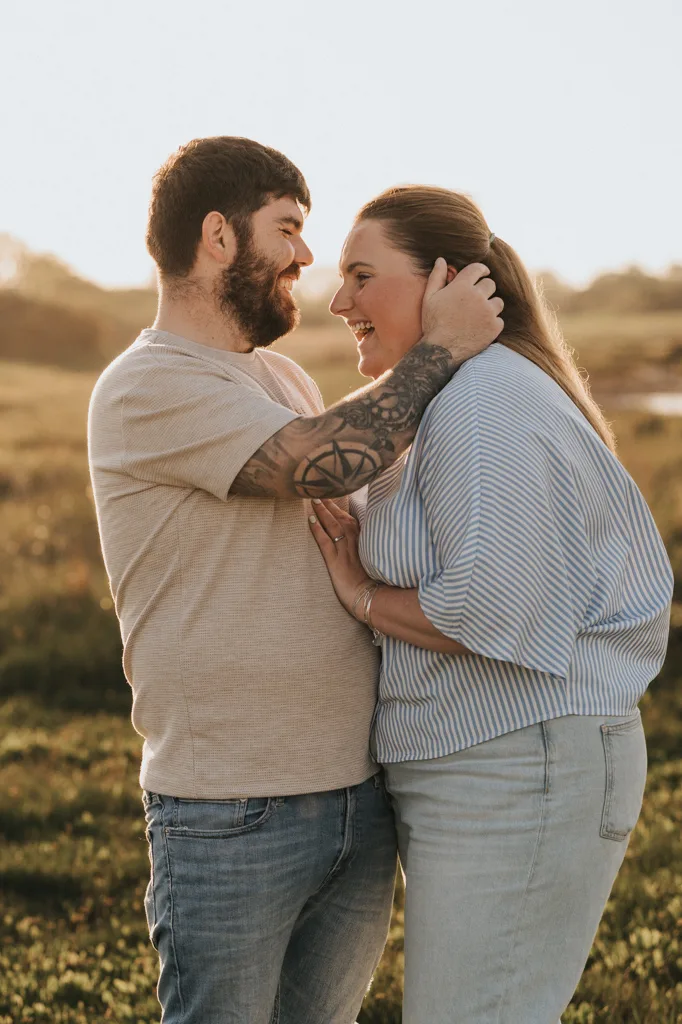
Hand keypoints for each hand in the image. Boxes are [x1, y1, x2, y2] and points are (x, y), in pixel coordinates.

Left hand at [308, 499, 371, 615]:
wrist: (372, 599)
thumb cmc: (375, 585)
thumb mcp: (374, 564)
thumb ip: (368, 552)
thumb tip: (361, 546)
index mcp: (365, 543)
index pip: (351, 521)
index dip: (341, 509)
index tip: (333, 498)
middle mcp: (355, 543)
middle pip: (341, 519)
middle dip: (331, 505)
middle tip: (320, 493)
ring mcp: (345, 552)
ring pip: (332, 526)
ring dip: (323, 512)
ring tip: (314, 501)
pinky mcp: (336, 562)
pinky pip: (325, 542)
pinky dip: (317, 530)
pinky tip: (310, 520)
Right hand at [421, 260, 503, 363]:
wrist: (441, 350)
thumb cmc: (433, 323)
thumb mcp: (429, 298)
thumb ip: (437, 277)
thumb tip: (441, 260)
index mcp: (462, 286)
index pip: (478, 269)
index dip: (482, 270)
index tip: (483, 274)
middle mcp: (477, 296)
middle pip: (490, 284)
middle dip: (485, 290)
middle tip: (477, 300)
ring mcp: (488, 312)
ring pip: (498, 302)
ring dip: (491, 306)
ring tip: (479, 315)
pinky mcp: (494, 327)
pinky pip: (499, 320)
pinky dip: (492, 323)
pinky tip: (481, 328)